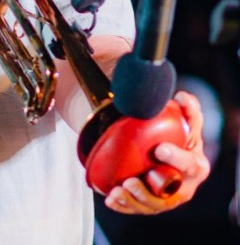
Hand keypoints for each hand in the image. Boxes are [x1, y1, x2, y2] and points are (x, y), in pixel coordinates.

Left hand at [103, 90, 210, 213]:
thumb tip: (181, 98)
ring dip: (133, 200)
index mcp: (196, 166)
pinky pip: (136, 207)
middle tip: (131, 181)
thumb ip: (187, 108)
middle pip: (168, 195)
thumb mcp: (187, 121)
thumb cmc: (179, 136)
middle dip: (149, 191)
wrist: (169, 150)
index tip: (159, 149)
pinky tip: (110, 198)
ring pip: (150, 205)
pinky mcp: (149, 203)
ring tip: (118, 190)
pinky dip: (123, 205)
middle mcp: (182, 187)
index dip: (176, 159)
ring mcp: (165, 198)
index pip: (189, 165)